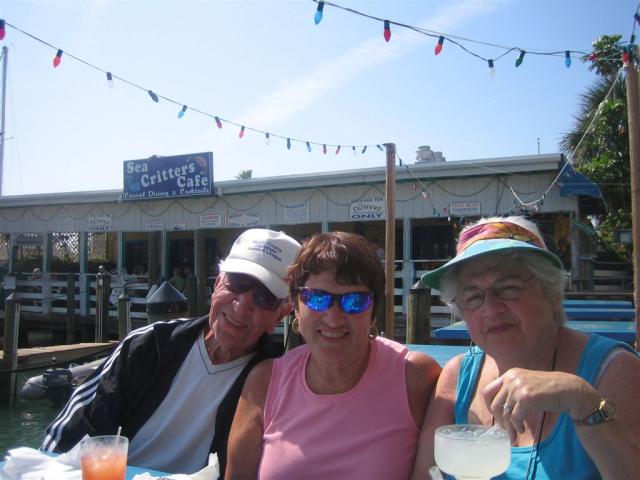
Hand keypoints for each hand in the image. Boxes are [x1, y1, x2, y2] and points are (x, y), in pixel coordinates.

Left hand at [483, 368, 598, 441]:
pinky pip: (515, 417)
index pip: (487, 391)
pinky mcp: (526, 397)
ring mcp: (518, 387)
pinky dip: (517, 426)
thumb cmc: (549, 391)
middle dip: (499, 420)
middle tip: (506, 430)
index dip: (489, 407)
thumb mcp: (526, 385)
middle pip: (494, 404)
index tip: (496, 417)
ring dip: (509, 427)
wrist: (569, 390)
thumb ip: (512, 392)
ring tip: (515, 433)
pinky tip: (522, 429)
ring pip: (504, 413)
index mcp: (509, 374)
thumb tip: (498, 410)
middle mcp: (511, 378)